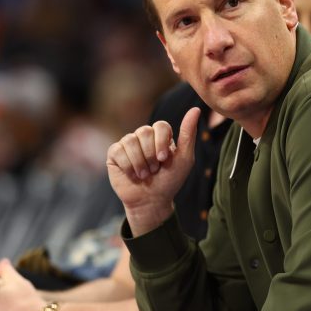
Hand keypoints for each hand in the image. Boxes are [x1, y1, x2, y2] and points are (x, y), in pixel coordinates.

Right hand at [106, 107, 199, 235]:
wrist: (151, 201)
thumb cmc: (170, 181)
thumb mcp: (184, 159)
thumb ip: (188, 134)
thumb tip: (196, 109)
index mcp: (161, 136)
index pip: (160, 125)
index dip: (161, 142)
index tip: (163, 159)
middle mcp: (143, 137)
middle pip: (144, 132)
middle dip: (150, 155)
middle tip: (154, 170)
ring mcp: (128, 144)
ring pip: (130, 140)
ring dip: (139, 162)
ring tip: (144, 175)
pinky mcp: (115, 154)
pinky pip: (118, 150)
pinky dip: (127, 166)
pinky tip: (132, 175)